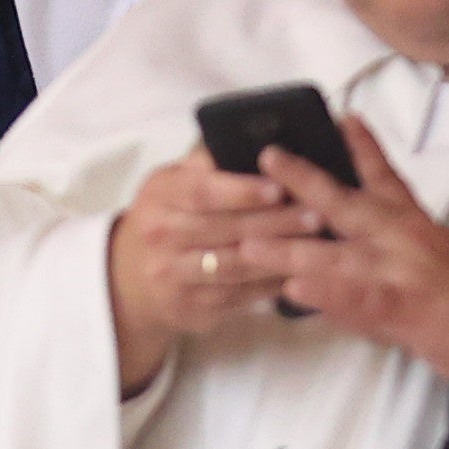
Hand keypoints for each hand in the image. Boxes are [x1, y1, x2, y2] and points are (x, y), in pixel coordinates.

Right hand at [100, 152, 306, 388]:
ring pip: (233, 266)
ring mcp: (171, 275)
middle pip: (223, 230)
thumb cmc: (171, 215)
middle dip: (274, 222)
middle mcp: (158, 236)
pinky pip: (238, 296)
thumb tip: (261, 141)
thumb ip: (210, 163)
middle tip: (316, 214)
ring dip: (277, 255)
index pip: (200, 192)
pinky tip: (298, 271)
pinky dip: (271, 283)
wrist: (132, 275)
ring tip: (314, 242)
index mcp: (159, 194)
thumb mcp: (177, 181)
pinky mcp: (188, 307)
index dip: (241, 191)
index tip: (279, 186)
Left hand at [254, 115, 448, 387]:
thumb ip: (383, 242)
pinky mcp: (395, 305)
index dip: (361, 145)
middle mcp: (401, 236)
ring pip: (333, 254)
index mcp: (410, 220)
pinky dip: (321, 294)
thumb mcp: (426, 256)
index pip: (383, 174)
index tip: (342, 116)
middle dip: (302, 179)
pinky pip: (351, 297)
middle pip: (344, 201)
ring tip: (247, 245)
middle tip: (268, 158)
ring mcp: (396, 269)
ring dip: (287, 249)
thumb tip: (340, 239)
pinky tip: (291, 292)